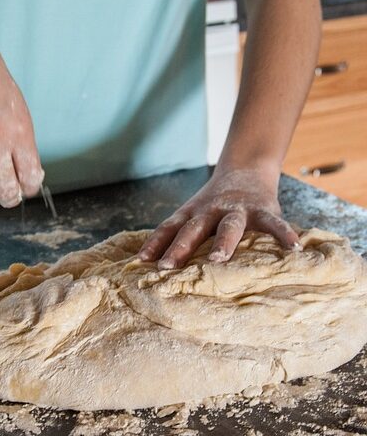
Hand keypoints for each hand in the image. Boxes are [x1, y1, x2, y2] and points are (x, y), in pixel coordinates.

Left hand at [138, 167, 301, 268]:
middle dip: (181, 247)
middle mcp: (211, 211)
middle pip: (193, 229)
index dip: (155, 243)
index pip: (170, 228)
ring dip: (222, 243)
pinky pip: (274, 224)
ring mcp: (237, 210)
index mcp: (192, 214)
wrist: (245, 169)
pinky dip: (284, 235)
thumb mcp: (194, 214)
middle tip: (168, 266)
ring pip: (228, 227)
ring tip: (217, 259)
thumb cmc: (213, 205)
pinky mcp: (263, 210)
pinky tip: (293, 248)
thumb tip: (148, 265)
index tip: (142, 261)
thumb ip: (179, 236)